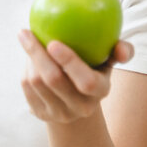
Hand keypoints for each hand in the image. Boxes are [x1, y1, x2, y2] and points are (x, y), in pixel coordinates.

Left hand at [17, 29, 133, 123]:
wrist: (76, 101)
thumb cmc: (95, 69)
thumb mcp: (109, 60)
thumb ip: (120, 50)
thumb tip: (122, 49)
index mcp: (100, 91)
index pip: (87, 82)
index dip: (70, 62)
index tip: (53, 42)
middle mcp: (80, 107)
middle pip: (53, 80)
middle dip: (38, 55)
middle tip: (27, 33)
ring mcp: (59, 113)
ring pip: (36, 82)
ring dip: (29, 58)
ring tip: (28, 39)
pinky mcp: (41, 114)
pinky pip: (26, 88)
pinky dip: (25, 68)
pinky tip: (27, 55)